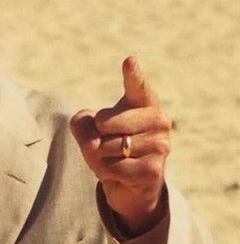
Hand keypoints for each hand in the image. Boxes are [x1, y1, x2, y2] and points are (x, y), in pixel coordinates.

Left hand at [68, 56, 169, 235]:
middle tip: (107, 141)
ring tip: (116, 159)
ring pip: (108, 147)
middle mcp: (159, 120)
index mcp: (144, 103)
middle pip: (106, 122)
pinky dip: (106, 172)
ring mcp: (161, 145)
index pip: (137, 86)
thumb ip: (82, 125)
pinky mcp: (154, 169)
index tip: (129, 61)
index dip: (132, 75)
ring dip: (101, 157)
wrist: (128, 182)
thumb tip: (95, 145)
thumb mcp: (87, 129)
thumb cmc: (108, 145)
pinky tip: (120, 172)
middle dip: (95, 136)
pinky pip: (113, 167)